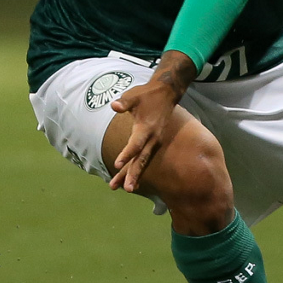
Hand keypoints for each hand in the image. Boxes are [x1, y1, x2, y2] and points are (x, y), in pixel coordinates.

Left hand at [108, 51, 195, 193]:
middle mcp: (153, 138)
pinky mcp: (154, 143)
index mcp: (146, 128)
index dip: (126, 154)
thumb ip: (125, 102)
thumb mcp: (135, 96)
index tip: (117, 165)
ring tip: (125, 189)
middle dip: (133, 174)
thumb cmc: (148, 94)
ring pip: (143, 162)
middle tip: (127, 189)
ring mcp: (155, 142)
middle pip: (142, 159)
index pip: (136, 144)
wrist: (167, 93)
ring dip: (134, 175)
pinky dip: (139, 169)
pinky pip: (145, 158)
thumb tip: (114, 106)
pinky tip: (133, 180)